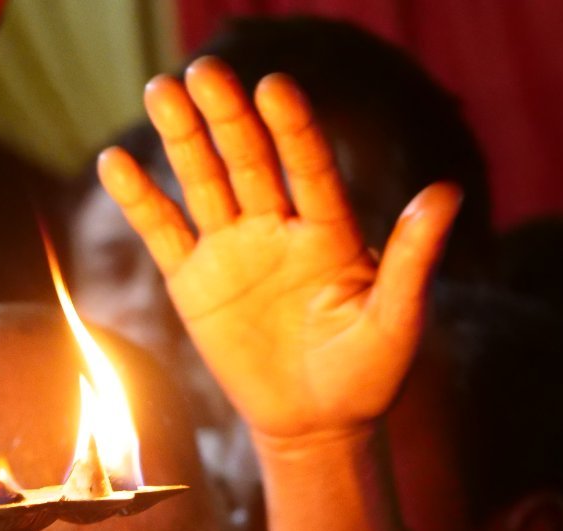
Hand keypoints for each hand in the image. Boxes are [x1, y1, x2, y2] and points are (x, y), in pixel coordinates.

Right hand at [98, 57, 460, 443]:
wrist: (314, 426)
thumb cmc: (365, 375)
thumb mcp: (396, 321)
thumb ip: (411, 258)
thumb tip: (447, 192)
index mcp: (329, 230)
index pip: (309, 166)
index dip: (293, 128)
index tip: (275, 87)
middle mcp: (278, 227)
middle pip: (249, 161)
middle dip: (227, 117)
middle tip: (204, 72)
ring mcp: (232, 250)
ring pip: (204, 183)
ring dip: (182, 138)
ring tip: (160, 90)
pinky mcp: (192, 283)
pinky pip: (162, 233)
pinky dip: (140, 199)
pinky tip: (115, 161)